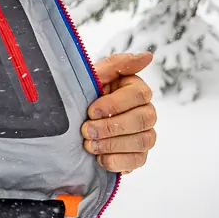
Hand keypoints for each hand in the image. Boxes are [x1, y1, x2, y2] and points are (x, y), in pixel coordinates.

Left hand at [83, 52, 156, 173]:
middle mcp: (146, 111)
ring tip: (89, 145)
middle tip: (86, 131)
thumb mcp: (93, 77)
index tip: (91, 111)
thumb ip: (116, 65)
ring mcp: (145, 134)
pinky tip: (99, 158)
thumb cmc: (83, 96)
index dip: (114, 104)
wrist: (71, 125)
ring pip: (143, 141)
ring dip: (112, 144)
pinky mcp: (138, 155)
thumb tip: (147, 56)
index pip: (139, 95)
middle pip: (143, 119)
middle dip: (111, 127)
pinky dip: (117, 161)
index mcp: (136, 89)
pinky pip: (138, 161)